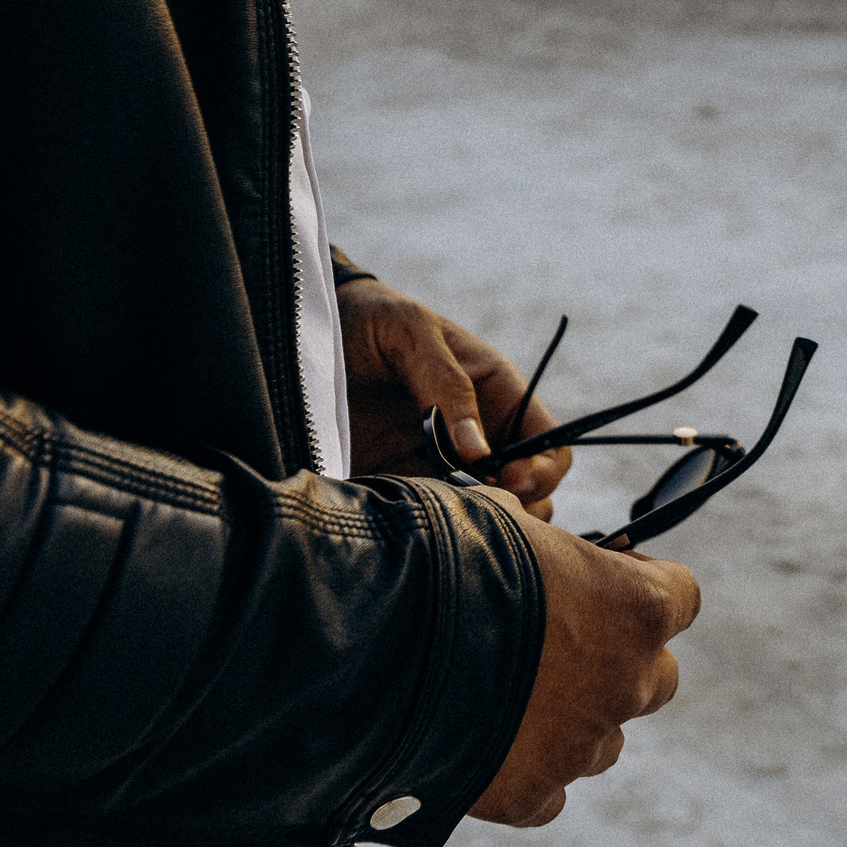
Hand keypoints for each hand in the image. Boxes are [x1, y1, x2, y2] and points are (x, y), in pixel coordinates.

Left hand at [337, 279, 570, 515]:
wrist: (297, 330)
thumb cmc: (369, 318)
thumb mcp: (410, 331)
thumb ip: (445, 384)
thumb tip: (478, 450)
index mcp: (495, 392)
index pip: (548, 444)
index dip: (542, 469)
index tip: (507, 479)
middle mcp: (477, 433)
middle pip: (530, 491)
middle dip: (518, 507)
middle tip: (476, 502)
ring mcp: (440, 463)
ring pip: (489, 513)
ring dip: (480, 523)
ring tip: (445, 511)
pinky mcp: (401, 483)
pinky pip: (435, 519)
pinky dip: (434, 527)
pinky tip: (410, 515)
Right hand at [469, 493, 700, 826]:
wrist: (376, 643)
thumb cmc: (445, 559)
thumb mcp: (502, 521)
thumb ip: (540, 541)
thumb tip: (524, 535)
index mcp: (636, 606)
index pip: (681, 597)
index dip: (643, 586)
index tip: (604, 581)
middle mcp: (626, 681)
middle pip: (656, 677)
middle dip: (620, 661)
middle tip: (561, 645)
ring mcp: (580, 746)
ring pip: (605, 741)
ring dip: (577, 721)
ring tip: (511, 699)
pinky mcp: (529, 795)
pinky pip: (548, 794)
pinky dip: (526, 776)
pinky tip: (484, 751)